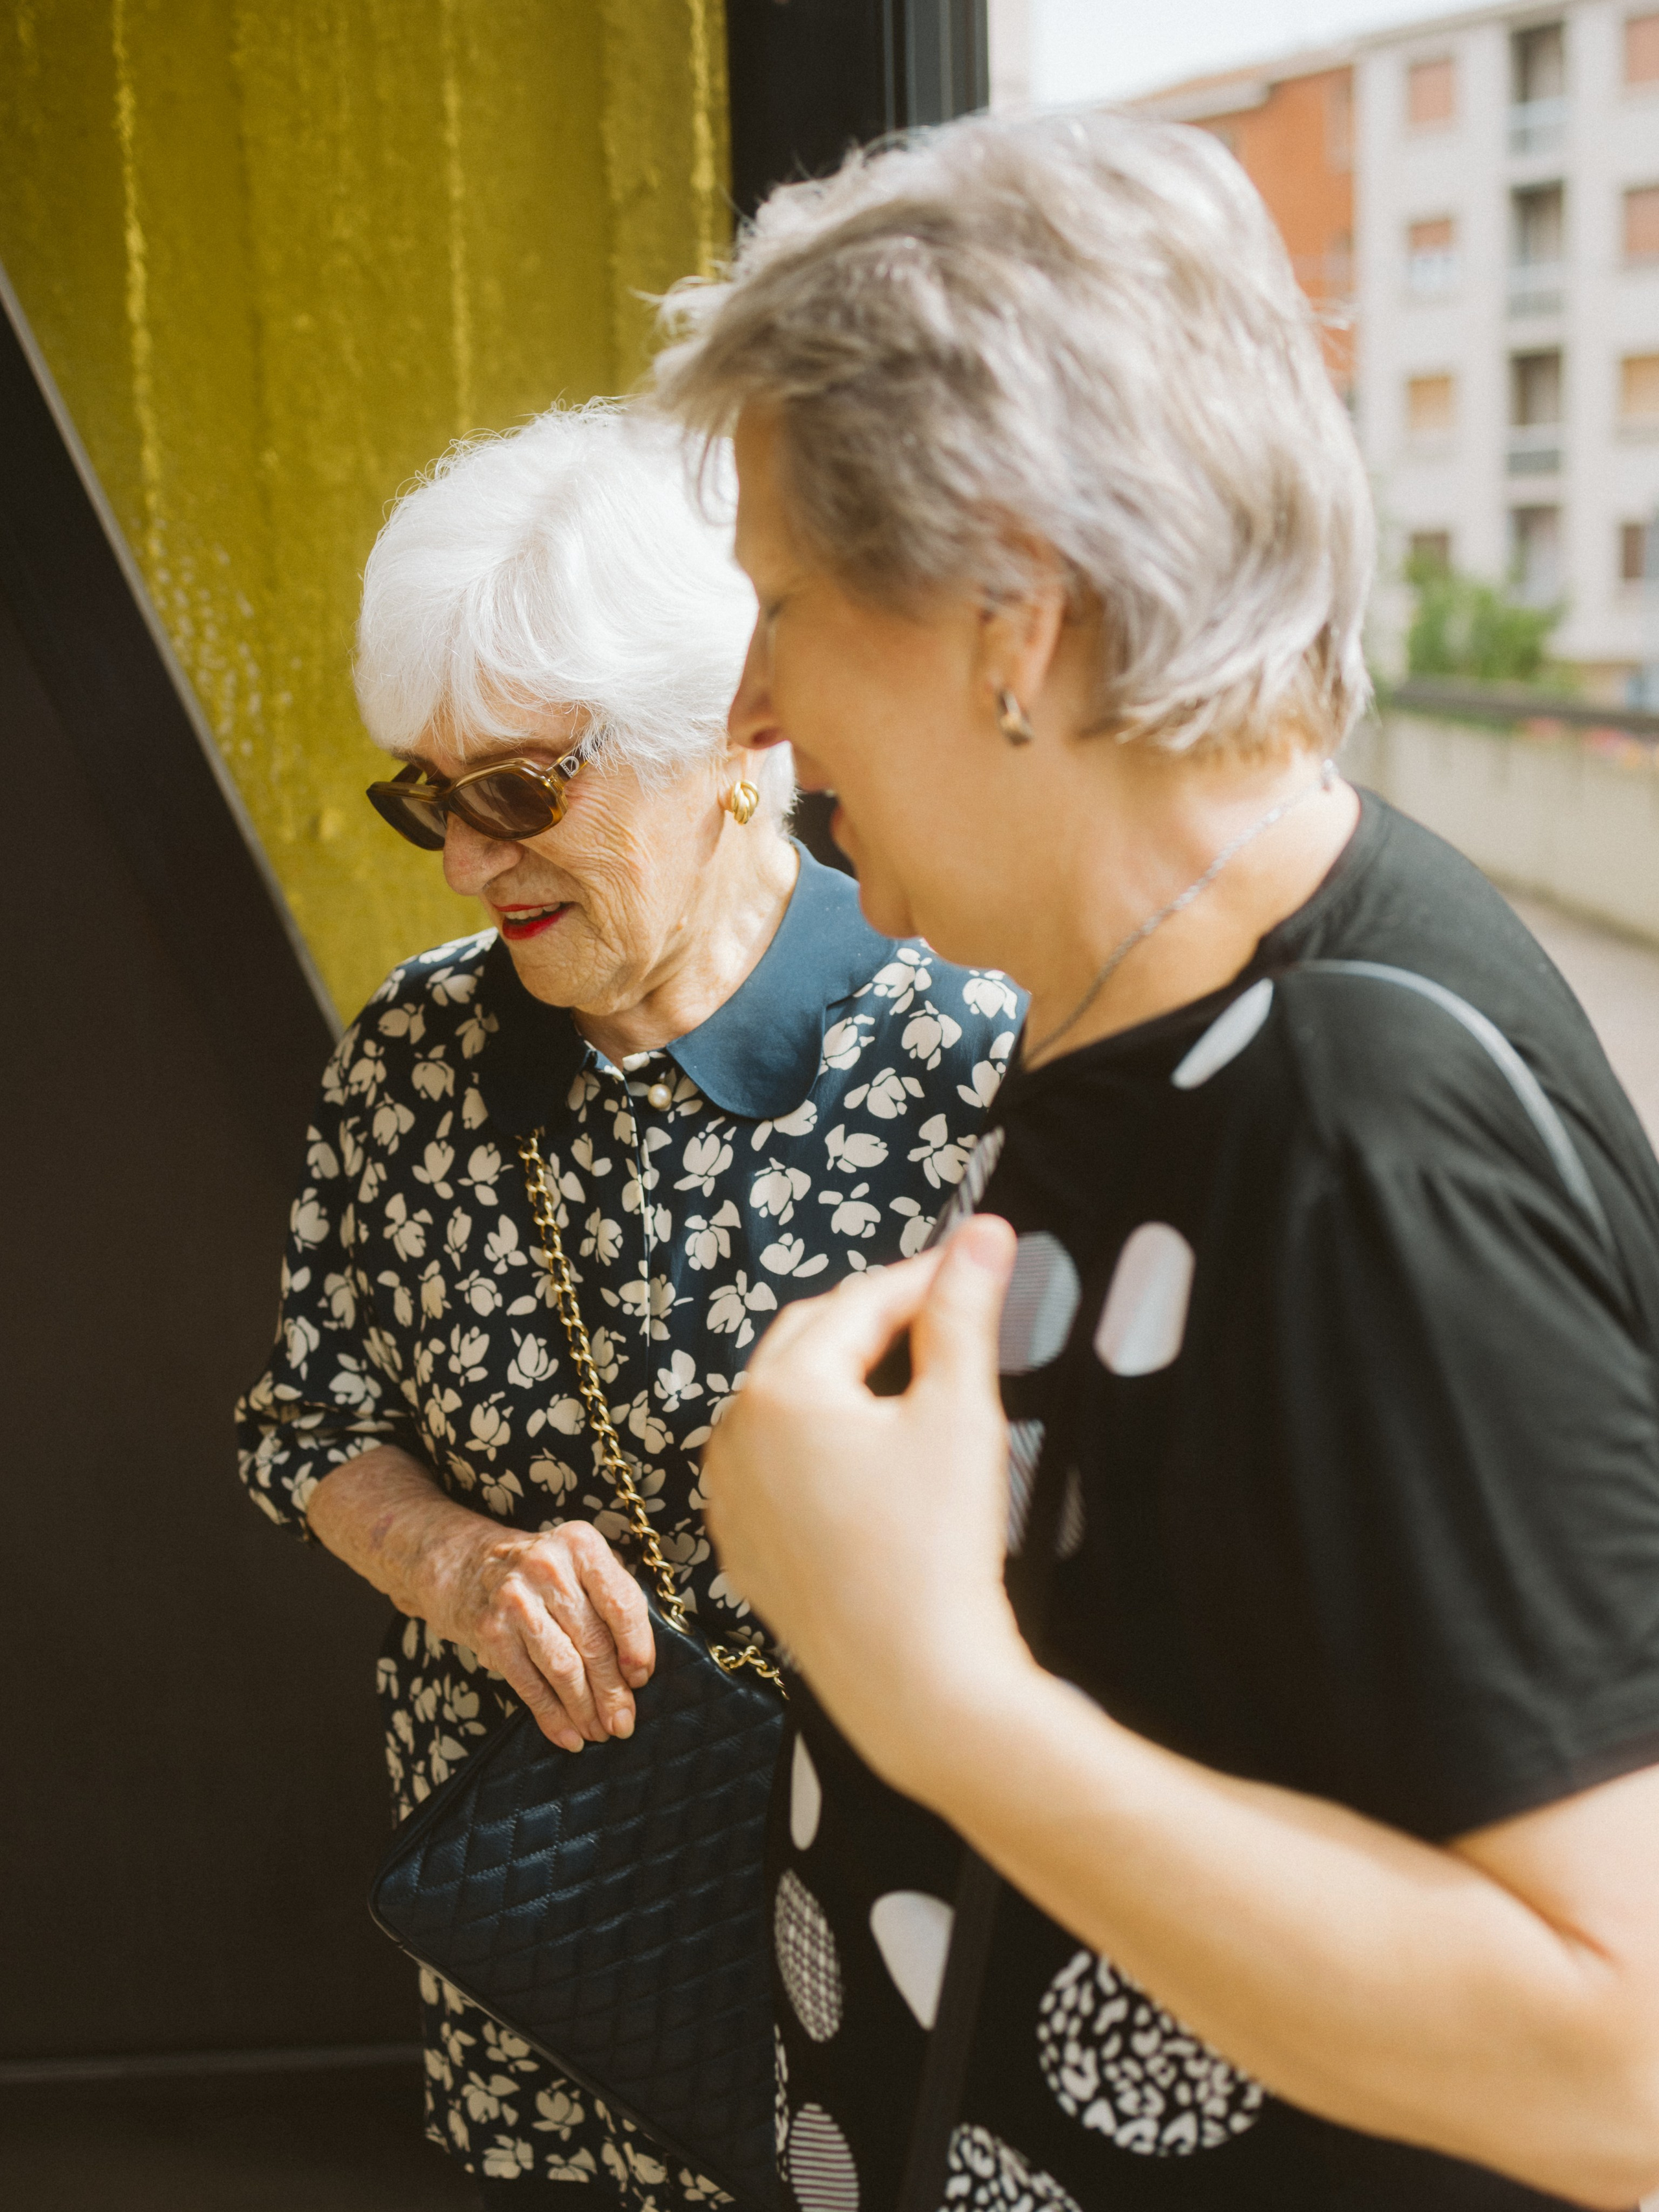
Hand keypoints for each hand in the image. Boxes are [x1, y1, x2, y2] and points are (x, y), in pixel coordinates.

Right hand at [433, 1518, 653, 1753]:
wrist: (468, 1565)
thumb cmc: (543, 1572)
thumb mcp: (582, 1566)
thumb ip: (613, 1602)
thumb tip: (637, 1671)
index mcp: (580, 1545)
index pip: (621, 1604)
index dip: (637, 1648)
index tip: (641, 1679)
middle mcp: (548, 1567)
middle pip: (594, 1642)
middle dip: (613, 1691)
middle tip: (624, 1722)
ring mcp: (515, 1599)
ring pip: (564, 1668)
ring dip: (585, 1709)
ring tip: (599, 1731)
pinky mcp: (491, 1630)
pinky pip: (529, 1683)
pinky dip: (551, 1715)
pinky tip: (567, 1735)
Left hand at [702, 1213, 1031, 1786]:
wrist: (917, 1686)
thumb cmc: (936, 1551)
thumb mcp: (959, 1413)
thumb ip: (964, 1311)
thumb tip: (985, 1231)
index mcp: (783, 1390)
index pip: (862, 1303)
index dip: (926, 1278)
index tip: (977, 1263)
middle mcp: (736, 1434)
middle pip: (813, 1341)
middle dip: (878, 1319)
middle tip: (947, 1309)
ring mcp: (731, 1495)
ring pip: (787, 1402)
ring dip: (843, 1377)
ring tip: (914, 1375)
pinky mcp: (745, 1546)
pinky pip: (774, 1466)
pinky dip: (818, 1442)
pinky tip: (868, 1453)